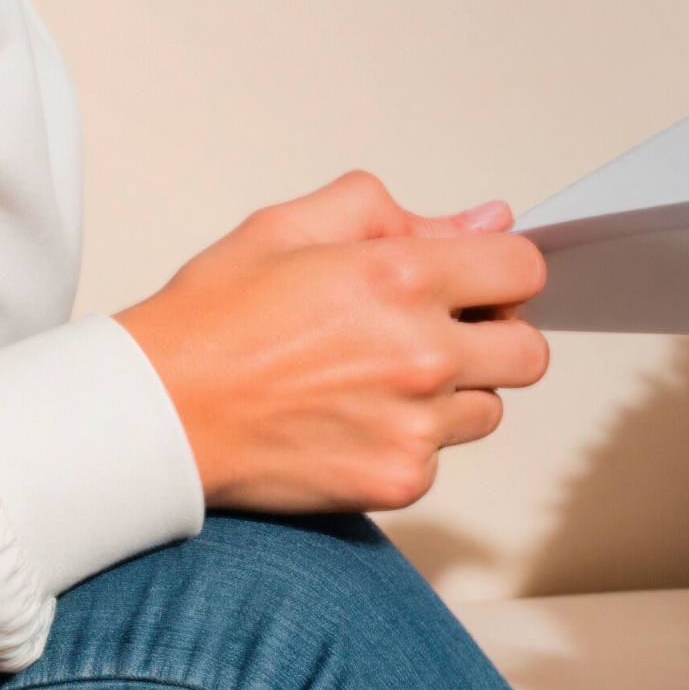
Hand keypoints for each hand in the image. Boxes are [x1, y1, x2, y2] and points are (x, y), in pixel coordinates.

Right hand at [115, 172, 551, 515]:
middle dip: (490, 336)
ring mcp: (417, 423)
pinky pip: (440, 454)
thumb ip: (386, 212)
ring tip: (375, 379)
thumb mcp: (285, 227)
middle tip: (428, 332)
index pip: (521, 270)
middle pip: (528, 350)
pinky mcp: (402, 477)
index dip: (497, 272)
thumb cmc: (211, 319)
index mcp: (399, 278)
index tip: (472, 282)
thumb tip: (479, 221)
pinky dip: (407, 437)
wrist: (160, 409)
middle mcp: (422, 353)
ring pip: (490, 407)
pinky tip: (348, 417)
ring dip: (452, 391)